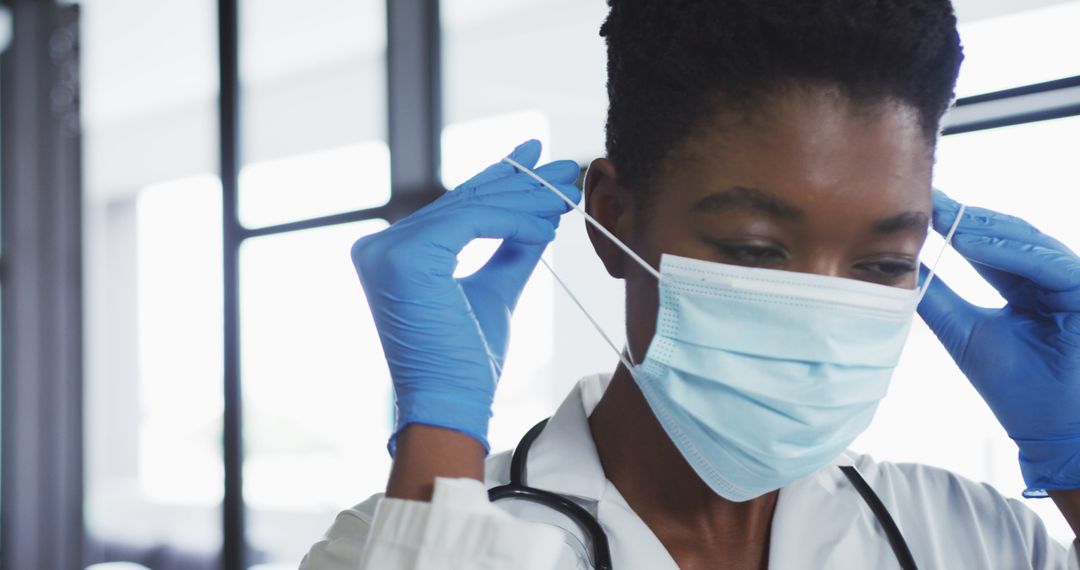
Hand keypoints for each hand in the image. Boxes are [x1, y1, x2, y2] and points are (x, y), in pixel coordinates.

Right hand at [351, 140, 581, 453]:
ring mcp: (387, 250)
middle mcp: (380, 247)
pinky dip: (514, 219)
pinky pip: (472, 222)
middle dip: (520, 182)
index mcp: (392, 254)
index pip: (454, 208)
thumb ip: (510, 250)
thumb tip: (539, 213)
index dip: (499, 180)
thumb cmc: (467, 359)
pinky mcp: (405, 257)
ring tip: (566, 192)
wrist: (451, 403)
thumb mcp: (494, 290)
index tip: (537, 160)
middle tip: (563, 167)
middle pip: (464, 202)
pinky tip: (547, 223)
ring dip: (526, 198)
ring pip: (471, 208)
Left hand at [918, 189, 1079, 495]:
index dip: (952, 226)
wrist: (1049, 431)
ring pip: (1027, 243)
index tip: (918, 207)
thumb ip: (936, 297)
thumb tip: (900, 265)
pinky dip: (1012, 252)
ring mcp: (1069, 283)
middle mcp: (1048, 278)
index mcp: (1022, 285)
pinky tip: (975, 241)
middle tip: (928, 199)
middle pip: (1006, 236)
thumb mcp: (962, 331)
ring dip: (985, 228)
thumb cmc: (1012, 387)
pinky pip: (1048, 264)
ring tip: (946, 217)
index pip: (986, 247)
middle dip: (966, 217)